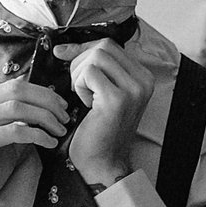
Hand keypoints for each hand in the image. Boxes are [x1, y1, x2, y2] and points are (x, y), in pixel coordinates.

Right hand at [0, 78, 72, 206]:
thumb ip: (15, 122)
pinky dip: (37, 134)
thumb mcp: (0, 141)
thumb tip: (47, 109)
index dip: (41, 93)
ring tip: (60, 130)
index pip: (12, 86)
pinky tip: (49, 143)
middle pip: (15, 91)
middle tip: (64, 117)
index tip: (60, 106)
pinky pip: (13, 131)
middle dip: (46, 101)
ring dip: (45, 117)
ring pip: (16, 108)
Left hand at [65, 42, 155, 185]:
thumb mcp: (100, 91)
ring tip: (84, 97)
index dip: (83, 48)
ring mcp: (133, 89)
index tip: (63, 55)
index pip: (109, 44)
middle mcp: (143, 81)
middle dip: (80, 62)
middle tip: (78, 87)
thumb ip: (92, 68)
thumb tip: (62, 48)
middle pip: (103, 47)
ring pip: (96, 57)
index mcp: (142, 77)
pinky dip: (79, 86)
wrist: (102, 162)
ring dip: (79, 75)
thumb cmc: (96, 128)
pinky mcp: (117, 98)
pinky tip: (86, 105)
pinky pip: (89, 73)